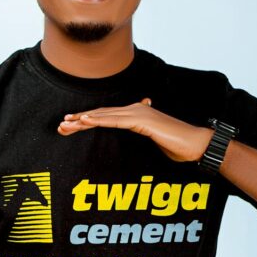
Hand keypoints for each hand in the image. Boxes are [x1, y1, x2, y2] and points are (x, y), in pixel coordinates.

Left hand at [57, 98, 213, 162]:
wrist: (196, 145)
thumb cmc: (178, 146)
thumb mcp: (153, 143)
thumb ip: (142, 138)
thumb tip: (135, 142)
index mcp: (135, 114)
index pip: (105, 118)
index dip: (86, 122)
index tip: (69, 128)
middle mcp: (135, 109)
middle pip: (100, 115)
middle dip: (78, 121)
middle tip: (60, 126)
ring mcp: (138, 113)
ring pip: (104, 116)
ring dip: (83, 120)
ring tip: (66, 124)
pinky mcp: (142, 120)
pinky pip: (115, 121)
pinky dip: (99, 120)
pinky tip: (85, 121)